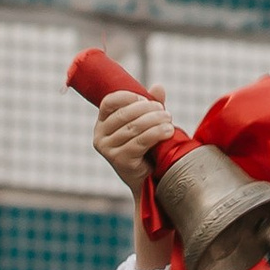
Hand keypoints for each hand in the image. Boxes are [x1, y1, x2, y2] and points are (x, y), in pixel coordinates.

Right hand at [94, 88, 180, 264]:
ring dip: (155, 120)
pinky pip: (140, 141)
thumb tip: (159, 87)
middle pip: (124, 114)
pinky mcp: (120, 161)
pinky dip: (156, 133)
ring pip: (134, 127)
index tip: (146, 99)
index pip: (109, 102)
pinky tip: (168, 131)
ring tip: (169, 120)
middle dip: (148, 109)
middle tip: (165, 111)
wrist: (149, 183)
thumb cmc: (147, 150)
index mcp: (102, 124)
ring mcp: (108, 150)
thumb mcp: (147, 124)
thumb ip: (151, 106)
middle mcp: (100, 136)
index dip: (128, 96)